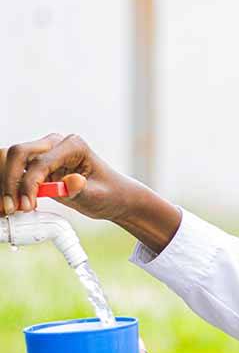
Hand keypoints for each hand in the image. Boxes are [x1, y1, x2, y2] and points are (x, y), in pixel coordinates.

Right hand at [0, 133, 146, 221]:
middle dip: (10, 180)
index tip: (27, 206)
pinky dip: (8, 186)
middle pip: (18, 154)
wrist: (114, 197)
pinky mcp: (37, 167)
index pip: (40, 161)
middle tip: (11, 208)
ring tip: (7, 208)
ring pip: (10, 160)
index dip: (29, 184)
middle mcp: (55, 144)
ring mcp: (44, 154)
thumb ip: (82, 189)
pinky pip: (14, 171)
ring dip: (5, 182)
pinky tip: (8, 204)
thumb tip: (71, 182)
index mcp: (73, 146)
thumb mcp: (98, 195)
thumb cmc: (110, 194)